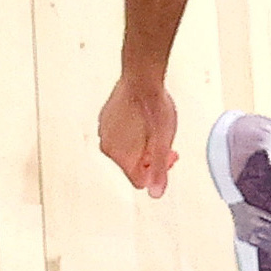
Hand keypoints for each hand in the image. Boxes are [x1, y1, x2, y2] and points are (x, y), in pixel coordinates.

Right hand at [98, 69, 180, 195]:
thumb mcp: (163, 143)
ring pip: (127, 150)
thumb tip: (156, 194)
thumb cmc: (154, 106)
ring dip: (142, 144)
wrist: (142, 76)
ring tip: (154, 127)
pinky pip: (121, 135)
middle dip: (150, 158)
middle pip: (133, 166)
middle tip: (164, 141)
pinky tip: (143, 118)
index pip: (140, 181)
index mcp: (120, 157)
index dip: (157, 171)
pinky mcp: (105, 118)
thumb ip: (159, 171)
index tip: (166, 154)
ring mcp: (104, 131)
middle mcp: (107, 147)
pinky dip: (133, 132)